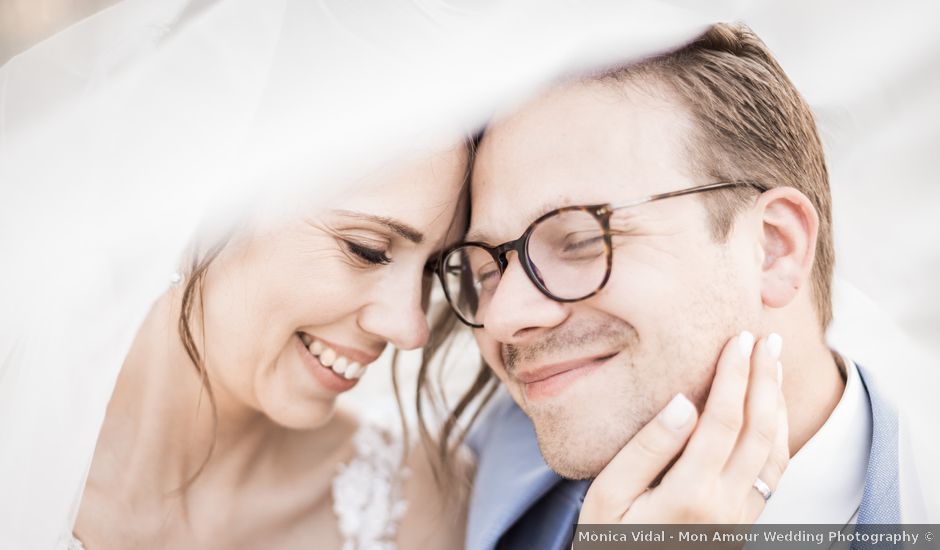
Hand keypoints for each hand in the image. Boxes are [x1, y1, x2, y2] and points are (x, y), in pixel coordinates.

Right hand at [578, 331, 788, 522]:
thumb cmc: (607, 540)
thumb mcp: (608, 494)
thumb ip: (647, 448)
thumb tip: (684, 401)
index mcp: (689, 494)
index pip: (724, 420)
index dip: (735, 375)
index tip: (738, 340)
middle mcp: (724, 506)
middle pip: (759, 430)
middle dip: (765, 379)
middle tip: (766, 339)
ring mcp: (739, 519)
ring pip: (775, 452)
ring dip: (778, 404)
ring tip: (772, 365)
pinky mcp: (743, 525)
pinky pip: (773, 474)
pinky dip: (779, 435)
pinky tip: (771, 413)